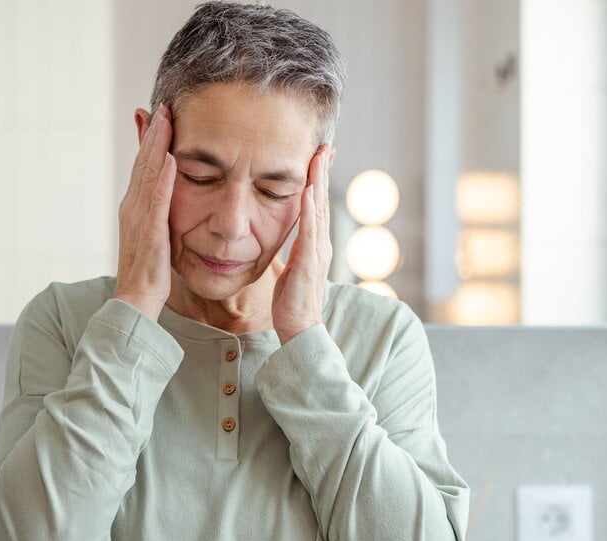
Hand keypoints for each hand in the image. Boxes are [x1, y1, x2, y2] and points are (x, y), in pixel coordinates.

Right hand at [114, 105, 176, 320]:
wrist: (135, 301)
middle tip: (162, 105)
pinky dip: (163, 177)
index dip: (149, 140)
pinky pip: (158, 200)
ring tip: (166, 118)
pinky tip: (171, 157)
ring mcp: (138, 218)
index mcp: (134, 207)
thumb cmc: (149, 273)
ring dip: (156, 144)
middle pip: (142, 161)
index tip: (156, 114)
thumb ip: (159, 216)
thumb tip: (167, 202)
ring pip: (147, 173)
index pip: (142, 166)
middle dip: (152, 132)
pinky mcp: (150, 232)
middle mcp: (132, 207)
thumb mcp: (155, 237)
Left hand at [272, 145, 333, 344]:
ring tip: (318, 157)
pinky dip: (310, 209)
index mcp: (315, 244)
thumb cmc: (291, 303)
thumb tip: (282, 240)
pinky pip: (309, 230)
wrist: (299, 329)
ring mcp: (317, 252)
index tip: (319, 157)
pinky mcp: (308, 261)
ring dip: (319, 182)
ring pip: (320, 209)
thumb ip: (291, 252)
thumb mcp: (290, 269)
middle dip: (323, 172)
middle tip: (325, 145)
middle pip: (323, 200)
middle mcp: (320, 244)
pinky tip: (308, 191)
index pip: (318, 205)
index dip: (319, 180)